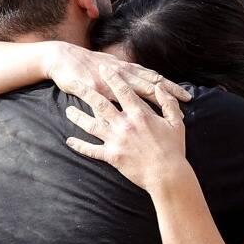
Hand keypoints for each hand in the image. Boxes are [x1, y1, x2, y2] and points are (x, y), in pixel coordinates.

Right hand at [44, 44, 190, 113]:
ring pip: (132, 95)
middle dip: (169, 95)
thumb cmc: (88, 63)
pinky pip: (108, 105)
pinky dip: (117, 115)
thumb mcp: (112, 64)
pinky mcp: (93, 90)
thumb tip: (147, 81)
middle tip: (186, 104)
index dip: (171, 88)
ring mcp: (108, 82)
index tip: (187, 97)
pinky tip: (125, 125)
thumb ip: (129, 73)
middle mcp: (121, 74)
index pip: (154, 79)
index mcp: (127, 69)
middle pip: (150, 85)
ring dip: (147, 107)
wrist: (63, 57)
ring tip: (161, 120)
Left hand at [65, 78, 190, 193]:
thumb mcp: (175, 122)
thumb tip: (161, 87)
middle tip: (74, 82)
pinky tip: (69, 141)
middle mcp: (125, 124)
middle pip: (100, 103)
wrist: (167, 175)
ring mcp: (116, 140)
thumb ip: (168, 103)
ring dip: (78, 117)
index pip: (122, 90)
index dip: (112, 78)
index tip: (102, 68)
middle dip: (85, 91)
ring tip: (68, 110)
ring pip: (91, 125)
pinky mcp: (112, 156)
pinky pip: (92, 150)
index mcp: (140, 114)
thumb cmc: (173, 149)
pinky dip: (79, 146)